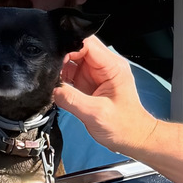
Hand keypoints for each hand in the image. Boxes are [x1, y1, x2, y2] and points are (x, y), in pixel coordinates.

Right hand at [53, 36, 158, 155]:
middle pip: (77, 48)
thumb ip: (72, 99)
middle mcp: (104, 66)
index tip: (54, 58)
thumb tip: (53, 90)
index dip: (68, 46)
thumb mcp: (96, 113)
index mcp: (112, 66)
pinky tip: (54, 86)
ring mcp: (95, 74)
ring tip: (50, 79)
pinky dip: (61, 78)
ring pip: (72, 59)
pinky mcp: (88, 83)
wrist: (133, 138)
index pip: (87, 43)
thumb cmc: (123, 126)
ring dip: (59, 68)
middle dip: (61, 56)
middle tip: (48, 70)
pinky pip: (71, 73)